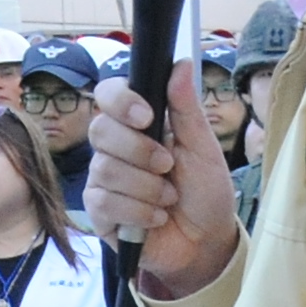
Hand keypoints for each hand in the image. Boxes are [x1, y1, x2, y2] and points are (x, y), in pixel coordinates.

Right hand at [87, 72, 232, 296]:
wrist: (206, 243)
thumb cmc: (205, 192)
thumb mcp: (203, 149)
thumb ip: (187, 109)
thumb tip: (180, 63)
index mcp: (138, 124)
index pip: (108, 94)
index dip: (121, 101)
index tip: (147, 117)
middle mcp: (114, 146)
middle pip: (101, 129)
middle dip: (140, 151)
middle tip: (168, 166)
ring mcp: (103, 178)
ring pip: (106, 169)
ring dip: (147, 187)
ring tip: (169, 199)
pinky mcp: (99, 211)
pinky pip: (106, 201)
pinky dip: (139, 211)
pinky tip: (156, 218)